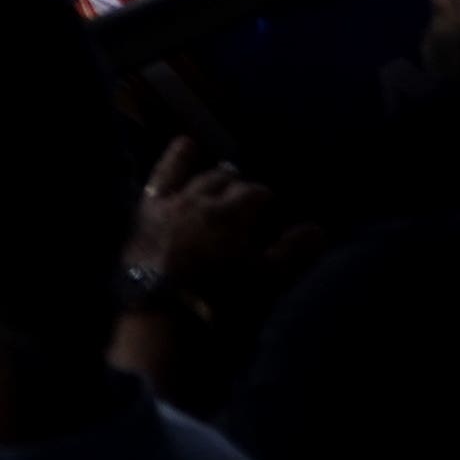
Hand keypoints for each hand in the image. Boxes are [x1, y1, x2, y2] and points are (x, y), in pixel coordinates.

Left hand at [124, 149, 283, 309]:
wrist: (162, 312)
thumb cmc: (219, 297)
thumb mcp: (264, 279)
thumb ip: (291, 252)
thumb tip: (319, 229)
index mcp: (230, 212)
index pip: (253, 192)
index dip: (263, 194)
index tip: (270, 199)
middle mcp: (198, 199)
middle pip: (218, 179)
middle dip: (232, 180)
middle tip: (238, 182)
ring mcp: (166, 205)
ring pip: (180, 171)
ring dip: (189, 159)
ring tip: (193, 147)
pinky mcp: (140, 216)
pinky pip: (150, 183)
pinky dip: (157, 169)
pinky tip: (154, 169)